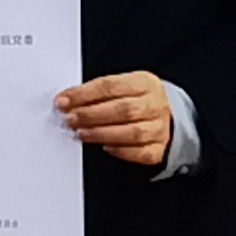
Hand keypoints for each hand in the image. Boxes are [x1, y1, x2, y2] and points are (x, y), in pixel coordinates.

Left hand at [59, 68, 175, 169]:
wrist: (171, 116)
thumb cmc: (140, 100)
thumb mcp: (126, 86)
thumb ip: (101, 92)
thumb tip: (69, 101)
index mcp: (144, 83)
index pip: (111, 86)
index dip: (84, 94)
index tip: (64, 101)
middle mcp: (155, 104)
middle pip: (121, 109)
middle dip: (90, 115)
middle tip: (70, 119)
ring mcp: (160, 128)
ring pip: (131, 132)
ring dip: (101, 134)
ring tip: (81, 133)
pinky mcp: (160, 149)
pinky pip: (140, 153)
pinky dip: (121, 151)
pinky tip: (105, 148)